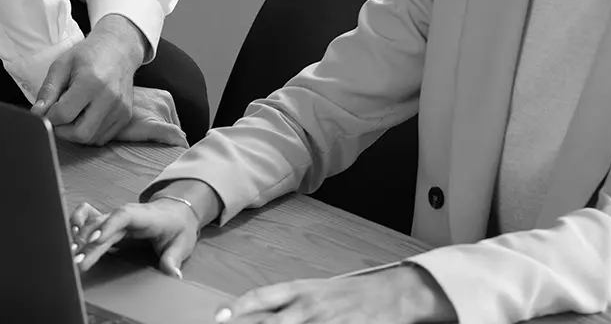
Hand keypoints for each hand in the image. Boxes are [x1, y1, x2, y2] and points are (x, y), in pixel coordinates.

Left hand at [31, 15, 145, 144]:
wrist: (118, 49)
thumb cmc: (88, 55)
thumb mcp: (62, 65)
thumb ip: (48, 90)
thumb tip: (37, 113)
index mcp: (91, 82)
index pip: (64, 115)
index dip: (50, 117)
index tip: (48, 110)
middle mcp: (109, 98)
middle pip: (80, 134)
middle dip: (63, 131)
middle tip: (58, 118)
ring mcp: (120, 109)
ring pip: (92, 139)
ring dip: (76, 133)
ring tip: (74, 114)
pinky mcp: (126, 115)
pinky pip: (103, 137)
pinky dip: (90, 133)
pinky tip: (86, 116)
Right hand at [67, 197, 203, 278]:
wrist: (175, 212)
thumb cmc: (177, 226)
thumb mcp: (182, 243)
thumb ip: (173, 259)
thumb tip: (172, 274)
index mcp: (143, 216)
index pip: (123, 216)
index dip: (108, 226)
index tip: (95, 240)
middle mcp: (124, 215)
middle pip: (102, 225)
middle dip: (88, 243)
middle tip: (78, 261)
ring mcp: (114, 217)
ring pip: (92, 223)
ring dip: (79, 236)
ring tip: (71, 253)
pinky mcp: (109, 222)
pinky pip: (88, 216)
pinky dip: (77, 222)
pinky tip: (70, 237)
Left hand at [213, 266, 455, 323]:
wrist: (392, 294)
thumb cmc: (352, 293)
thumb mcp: (318, 291)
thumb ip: (289, 303)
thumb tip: (261, 314)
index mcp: (301, 290)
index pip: (263, 297)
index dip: (239, 307)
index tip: (219, 316)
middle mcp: (309, 306)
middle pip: (270, 321)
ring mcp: (325, 322)